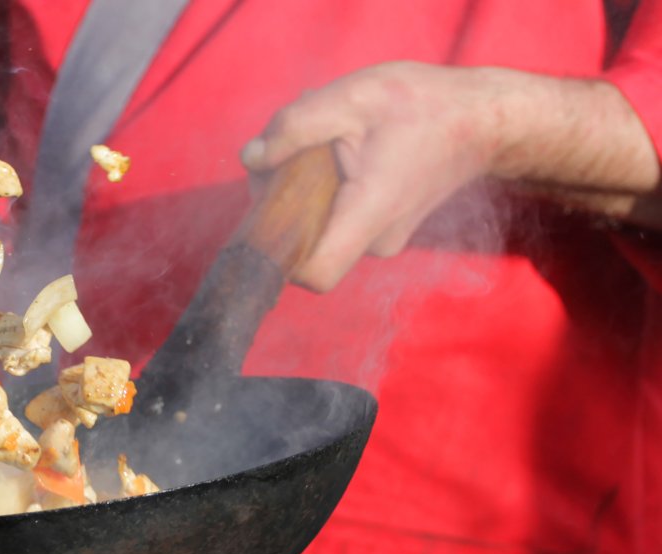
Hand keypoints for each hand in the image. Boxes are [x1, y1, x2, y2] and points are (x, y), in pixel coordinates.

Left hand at [240, 62, 503, 291]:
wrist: (482, 120)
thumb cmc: (422, 105)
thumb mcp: (352, 98)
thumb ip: (294, 128)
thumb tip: (250, 158)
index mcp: (368, 216)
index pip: (313, 275)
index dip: (283, 253)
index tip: (275, 205)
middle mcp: (376, 242)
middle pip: (303, 241)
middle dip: (285, 196)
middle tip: (300, 143)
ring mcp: (383, 241)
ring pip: (318, 225)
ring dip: (305, 186)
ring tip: (329, 140)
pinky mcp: (383, 231)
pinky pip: (337, 218)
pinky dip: (326, 188)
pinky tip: (342, 150)